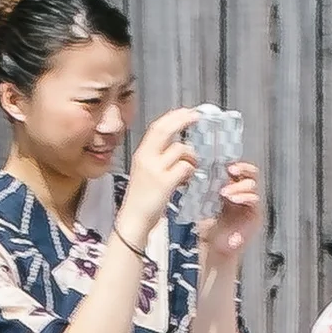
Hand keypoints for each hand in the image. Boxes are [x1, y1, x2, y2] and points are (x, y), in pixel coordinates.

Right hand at [115, 106, 202, 249]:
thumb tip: (178, 146)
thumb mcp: (145, 171)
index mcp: (141, 154)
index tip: (188, 112)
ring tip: (191, 168)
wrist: (133, 220)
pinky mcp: (164, 183)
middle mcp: (146, 158)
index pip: (157, 127)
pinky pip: (185, 167)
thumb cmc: (141, 199)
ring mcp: (155, 170)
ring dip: (192, 157)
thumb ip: (158, 157)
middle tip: (198, 118)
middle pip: (166, 130)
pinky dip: (190, 171)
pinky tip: (187, 180)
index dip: (174, 116)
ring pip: (180, 149)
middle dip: (184, 120)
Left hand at [195, 161, 262, 265]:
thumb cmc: (208, 228)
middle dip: (242, 168)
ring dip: (239, 186)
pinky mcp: (255, 215)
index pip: (239, 169)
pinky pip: (255, 200)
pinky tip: (233, 199)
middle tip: (230, 170)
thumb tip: (194, 171)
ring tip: (225, 192)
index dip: (233, 163)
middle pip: (251, 173)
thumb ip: (203, 189)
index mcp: (233, 188)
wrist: (214, 248)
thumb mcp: (203, 205)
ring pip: (252, 185)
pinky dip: (244, 197)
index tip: (222, 162)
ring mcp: (251, 204)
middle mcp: (244, 193)